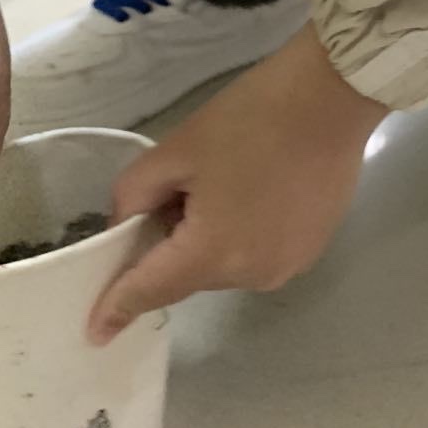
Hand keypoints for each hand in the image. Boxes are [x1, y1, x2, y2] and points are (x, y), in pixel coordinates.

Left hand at [88, 24, 385, 344]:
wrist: (332, 95)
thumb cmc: (251, 117)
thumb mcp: (178, 148)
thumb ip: (135, 195)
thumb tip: (128, 227)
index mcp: (212, 253)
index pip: (152, 290)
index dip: (119, 307)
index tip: (95, 333)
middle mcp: (251, 275)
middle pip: (192, 272)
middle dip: (175, 242)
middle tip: (182, 185)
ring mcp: (289, 264)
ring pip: (228, 262)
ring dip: (214, 236)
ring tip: (229, 179)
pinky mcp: (314, 247)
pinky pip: (261, 251)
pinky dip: (248, 231)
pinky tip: (260, 185)